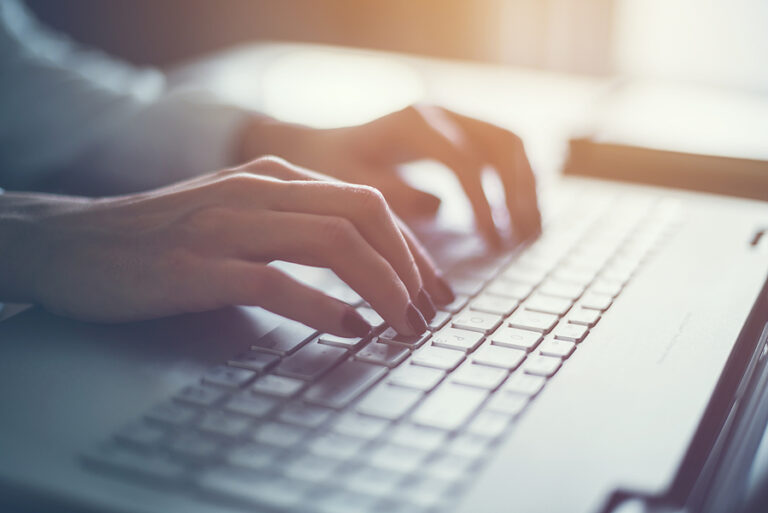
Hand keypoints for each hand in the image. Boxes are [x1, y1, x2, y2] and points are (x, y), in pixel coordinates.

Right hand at [0, 157, 453, 334]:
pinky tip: (351, 329)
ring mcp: (229, 225)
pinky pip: (278, 283)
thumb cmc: (167, 234)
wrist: (79, 242)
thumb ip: (296, 221)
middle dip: (410, 268)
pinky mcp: (200, 266)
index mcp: (276, 177)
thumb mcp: (240, 209)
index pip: (367, 204)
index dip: (410, 249)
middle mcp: (259, 191)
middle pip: (364, 216)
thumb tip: (363, 257)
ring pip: (333, 244)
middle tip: (428, 313)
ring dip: (383, 288)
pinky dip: (325, 308)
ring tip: (403, 326)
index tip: (430, 290)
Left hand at [241, 105, 540, 245]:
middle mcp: (440, 113)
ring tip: (531, 232)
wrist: (320, 148)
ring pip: (510, 144)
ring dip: (526, 187)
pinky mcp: (458, 132)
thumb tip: (440, 208)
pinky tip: (519, 215)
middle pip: (502, 144)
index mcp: (413, 124)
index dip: (485, 204)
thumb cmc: (331, 171)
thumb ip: (393, 197)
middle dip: (518, 193)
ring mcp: (453, 119)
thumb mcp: (353, 187)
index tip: (493, 244)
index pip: (465, 161)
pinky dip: (517, 181)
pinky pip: (501, 151)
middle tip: (524, 238)